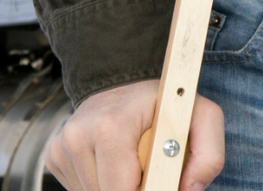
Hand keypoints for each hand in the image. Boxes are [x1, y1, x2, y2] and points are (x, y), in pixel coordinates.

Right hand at [45, 79, 223, 190]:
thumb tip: (190, 190)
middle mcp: (78, 136)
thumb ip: (209, 155)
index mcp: (111, 127)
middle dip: (132, 190)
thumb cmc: (166, 101)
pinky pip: (78, 189)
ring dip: (115, 188)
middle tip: (147, 172)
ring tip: (131, 164)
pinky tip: (113, 164)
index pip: (121, 190)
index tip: (156, 183)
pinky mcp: (54, 155)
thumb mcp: (202, 117)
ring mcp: (62, 146)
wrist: (126, 82)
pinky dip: (100, 184)